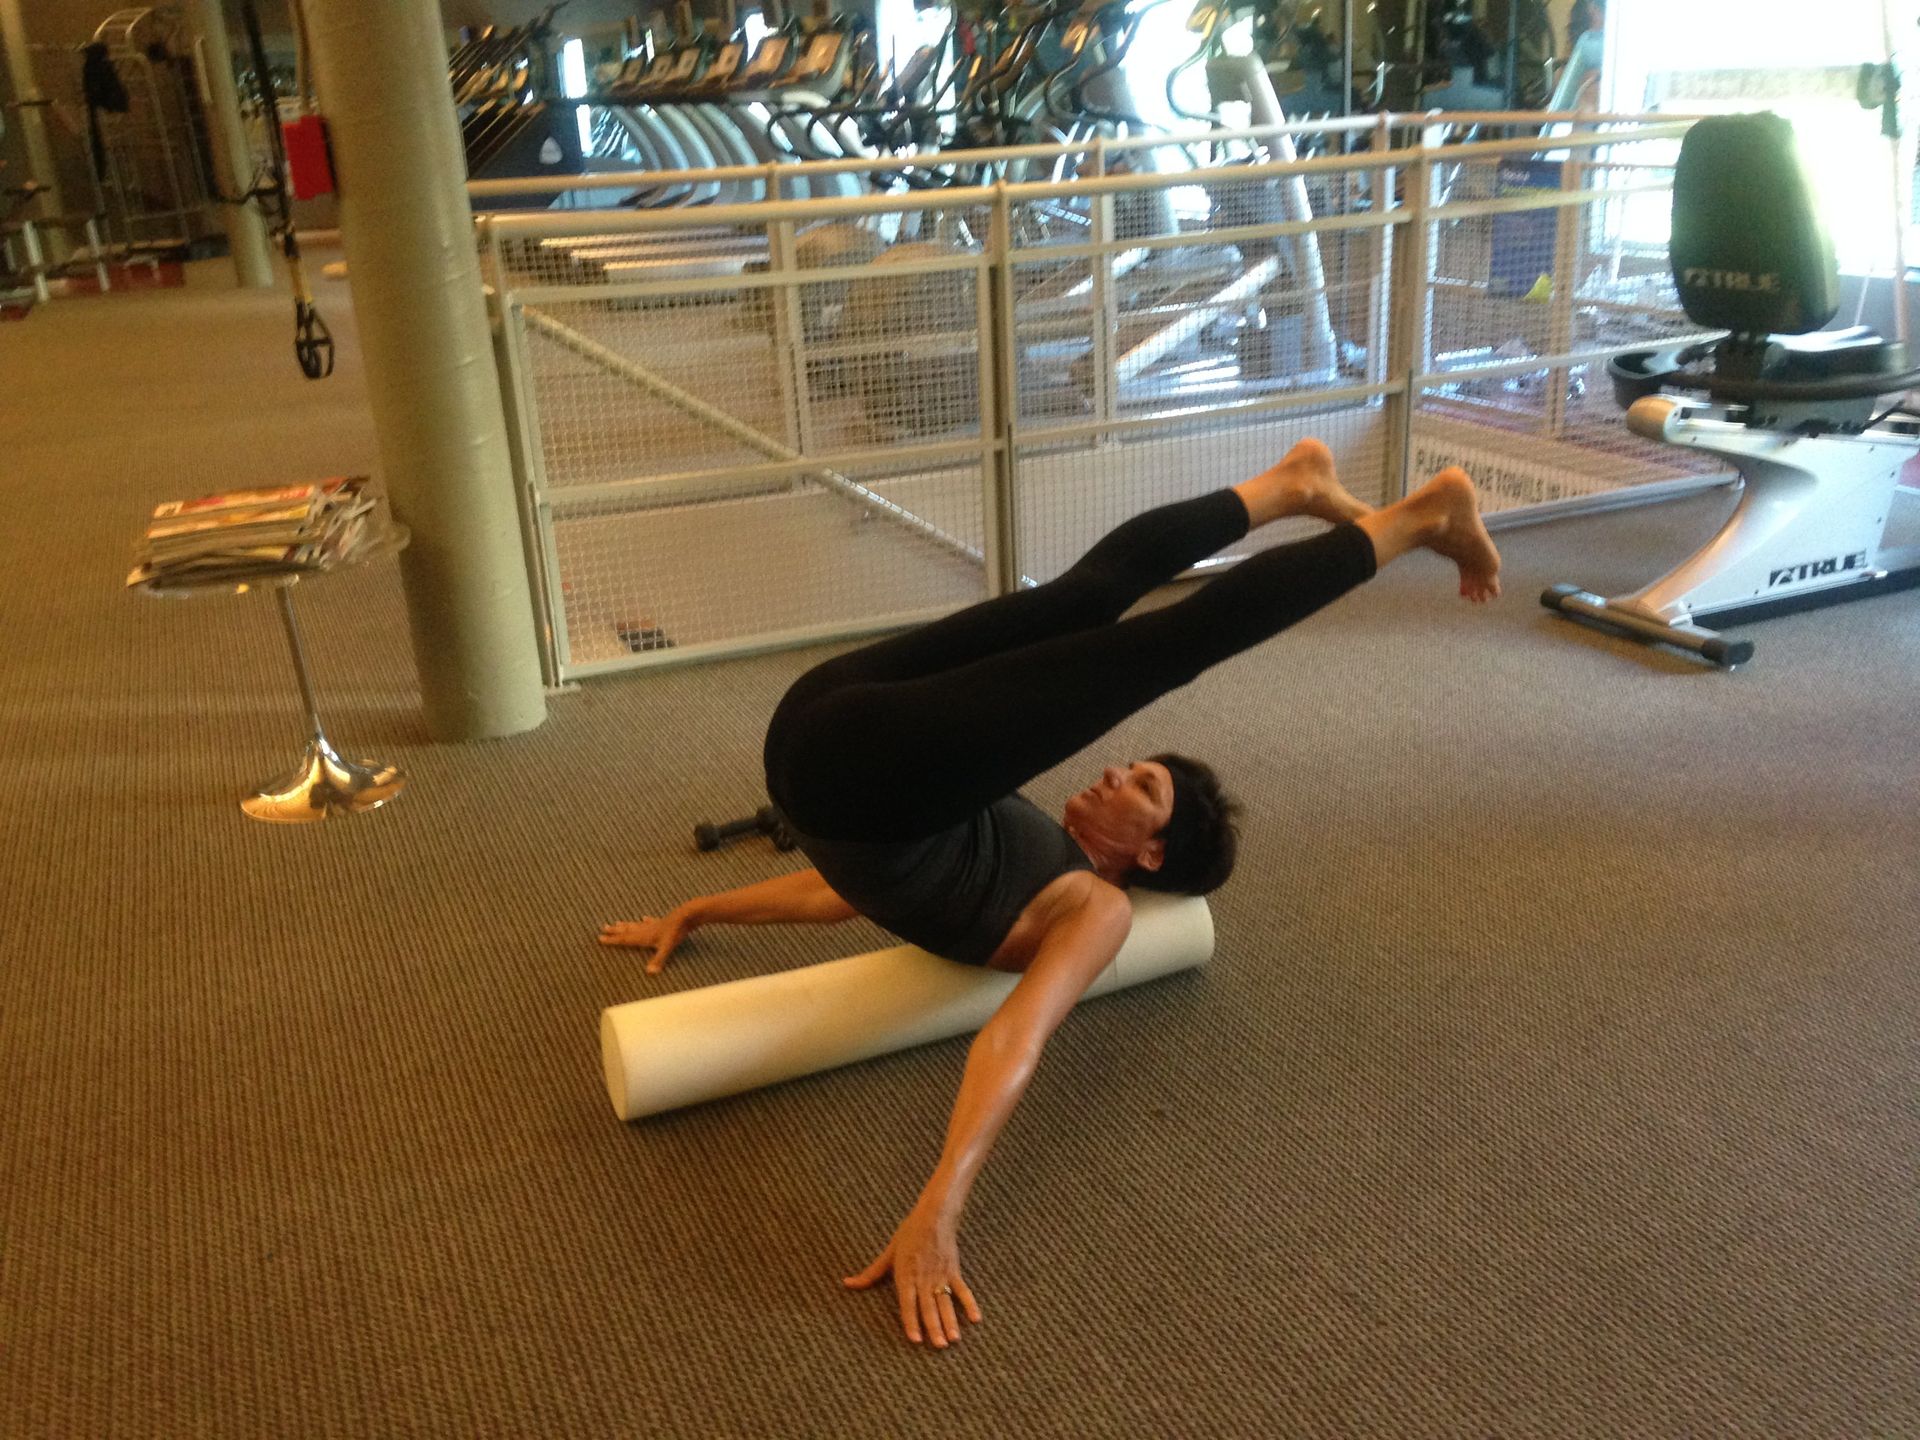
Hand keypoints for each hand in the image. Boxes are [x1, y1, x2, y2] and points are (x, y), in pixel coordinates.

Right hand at [597, 907, 691, 973]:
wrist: (686, 915)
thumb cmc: (675, 932)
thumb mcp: (666, 948)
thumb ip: (658, 960)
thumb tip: (650, 973)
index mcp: (643, 936)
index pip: (624, 939)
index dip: (612, 940)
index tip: (600, 938)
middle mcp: (645, 930)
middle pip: (627, 930)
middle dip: (615, 931)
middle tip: (603, 928)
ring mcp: (653, 925)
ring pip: (636, 925)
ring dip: (626, 925)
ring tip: (617, 923)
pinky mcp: (662, 922)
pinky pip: (650, 921)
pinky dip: (645, 921)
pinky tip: (644, 918)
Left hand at [843, 1204, 981, 1348]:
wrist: (933, 1216)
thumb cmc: (908, 1234)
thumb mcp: (888, 1253)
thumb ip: (870, 1273)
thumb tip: (846, 1283)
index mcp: (905, 1275)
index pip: (908, 1303)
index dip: (911, 1321)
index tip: (915, 1340)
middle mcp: (923, 1278)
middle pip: (929, 1306)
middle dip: (934, 1328)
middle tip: (939, 1346)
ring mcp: (940, 1275)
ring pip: (945, 1302)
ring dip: (950, 1321)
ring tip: (954, 1339)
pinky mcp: (953, 1270)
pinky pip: (963, 1290)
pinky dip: (970, 1304)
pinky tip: (976, 1319)